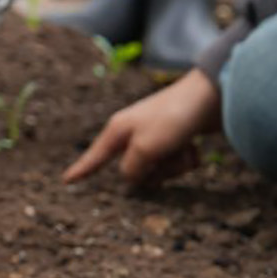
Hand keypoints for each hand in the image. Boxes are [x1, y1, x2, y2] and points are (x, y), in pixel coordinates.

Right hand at [64, 68, 221, 187]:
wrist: (210, 96)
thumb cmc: (172, 119)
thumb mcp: (145, 148)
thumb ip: (132, 169)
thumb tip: (131, 179)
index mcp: (119, 131)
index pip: (96, 156)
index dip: (82, 170)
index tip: (66, 181)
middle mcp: (134, 134)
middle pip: (136, 170)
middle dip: (155, 170)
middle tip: (167, 155)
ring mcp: (156, 137)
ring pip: (160, 169)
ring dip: (175, 165)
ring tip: (185, 148)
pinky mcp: (177, 139)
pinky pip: (178, 162)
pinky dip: (188, 158)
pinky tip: (195, 146)